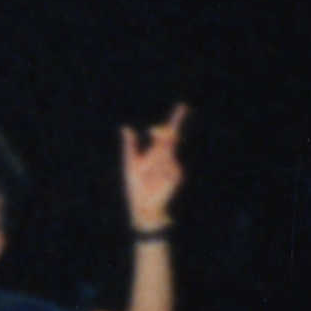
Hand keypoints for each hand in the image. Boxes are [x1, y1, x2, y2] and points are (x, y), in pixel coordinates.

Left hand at [120, 103, 189, 228]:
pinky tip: (156, 180)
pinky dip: (160, 171)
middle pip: (172, 137)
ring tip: (148, 175)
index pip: (167, 133)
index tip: (184, 106)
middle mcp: (167, 156)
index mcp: (156, 151)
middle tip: (160, 132)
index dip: (176, 119)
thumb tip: (126, 127)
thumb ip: (130, 145)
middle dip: (166, 133)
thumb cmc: (135, 185)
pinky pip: (169, 166)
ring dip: (154, 162)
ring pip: (166, 153)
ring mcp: (173, 165)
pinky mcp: (176, 174)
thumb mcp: (130, 162)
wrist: (143, 204)